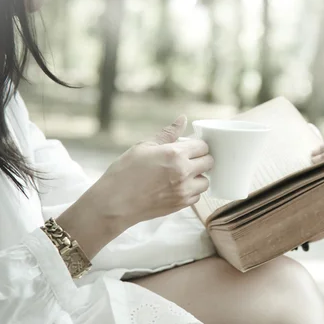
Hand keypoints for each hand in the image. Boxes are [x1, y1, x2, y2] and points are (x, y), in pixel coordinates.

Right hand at [57, 116, 213, 257]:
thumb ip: (167, 133)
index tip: (189, 147)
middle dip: (201, 158)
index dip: (196, 145)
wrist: (114, 203)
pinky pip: (197, 196)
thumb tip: (182, 119)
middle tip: (187, 159)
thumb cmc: (124, 173)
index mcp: (174, 154)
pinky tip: (176, 186)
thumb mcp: (143, 146)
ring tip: (182, 174)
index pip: (203, 146)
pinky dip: (191, 190)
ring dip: (198, 176)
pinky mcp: (181, 204)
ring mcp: (184, 190)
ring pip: (205, 181)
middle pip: (209, 162)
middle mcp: (183, 172)